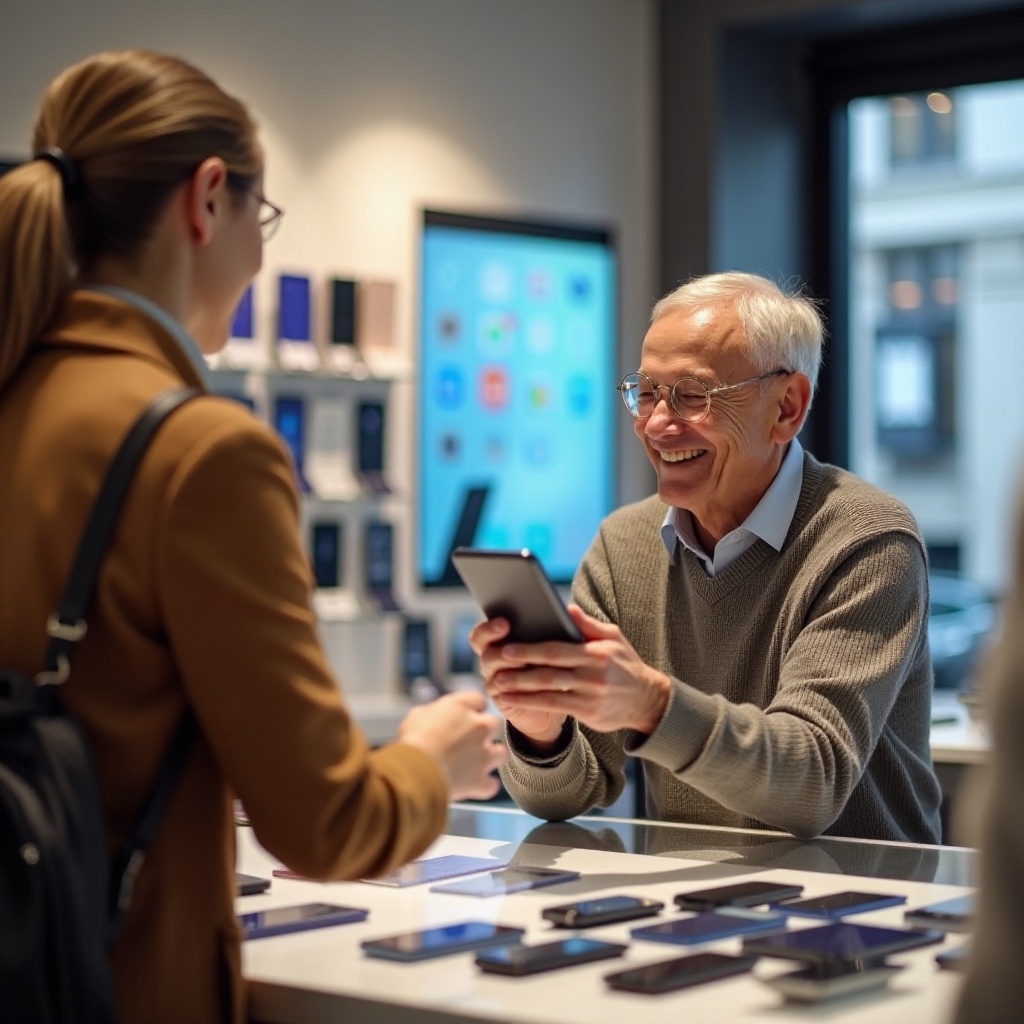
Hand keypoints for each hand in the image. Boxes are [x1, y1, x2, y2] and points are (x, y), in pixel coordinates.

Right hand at [397, 690, 506, 799]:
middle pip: (495, 723)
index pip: (478, 700)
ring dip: (491, 756)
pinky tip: (475, 784)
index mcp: (462, 707)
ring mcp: (483, 754)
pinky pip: (492, 785)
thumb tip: (435, 718)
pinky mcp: (480, 780)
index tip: (463, 716)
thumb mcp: (417, 715)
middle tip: (470, 738)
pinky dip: (484, 786)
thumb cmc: (413, 739)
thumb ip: (433, 713)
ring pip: (501, 753)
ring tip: (478, 762)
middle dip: (486, 730)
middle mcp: (479, 727)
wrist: (416, 770)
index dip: (471, 708)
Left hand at [480, 605, 671, 736]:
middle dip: (520, 669)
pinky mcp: (588, 712)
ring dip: (520, 689)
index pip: (558, 650)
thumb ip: (588, 624)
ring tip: (498, 685)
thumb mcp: (613, 638)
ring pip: (548, 692)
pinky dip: (531, 704)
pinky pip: (554, 707)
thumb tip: (566, 607)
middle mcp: (594, 674)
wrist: (647, 700)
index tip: (507, 646)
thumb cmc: (624, 664)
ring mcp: (590, 695)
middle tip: (495, 666)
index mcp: (598, 652)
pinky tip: (513, 701)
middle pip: (550, 671)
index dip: (531, 649)